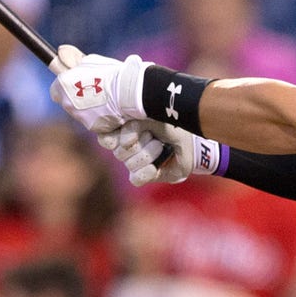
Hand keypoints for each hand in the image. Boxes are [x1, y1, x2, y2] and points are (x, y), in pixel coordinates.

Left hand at [49, 45, 149, 131]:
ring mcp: (79, 117)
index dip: (65, 87)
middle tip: (92, 90)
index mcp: (63, 85)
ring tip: (105, 99)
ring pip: (80, 113)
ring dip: (87, 107)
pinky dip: (99, 116)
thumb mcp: (90, 61)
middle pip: (67, 103)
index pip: (55, 90)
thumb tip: (61, 51)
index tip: (74, 84)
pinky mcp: (92, 126)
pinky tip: (110, 109)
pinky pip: (92, 121)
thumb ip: (73, 59)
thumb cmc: (110, 73)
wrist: (128, 92)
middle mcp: (67, 103)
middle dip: (76, 98)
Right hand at [101, 120, 220, 185]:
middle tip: (154, 136)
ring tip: (161, 146)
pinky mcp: (146, 175)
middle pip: (119, 153)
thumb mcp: (150, 117)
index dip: (114, 138)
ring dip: (148, 154)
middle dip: (139, 144)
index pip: (105, 139)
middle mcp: (126, 148)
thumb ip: (133, 125)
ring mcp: (135, 163)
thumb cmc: (169, 123)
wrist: (190, 138)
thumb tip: (124, 143)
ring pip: (130, 164)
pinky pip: (136, 179)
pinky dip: (145, 173)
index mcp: (123, 131)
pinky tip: (154, 167)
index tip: (131, 131)